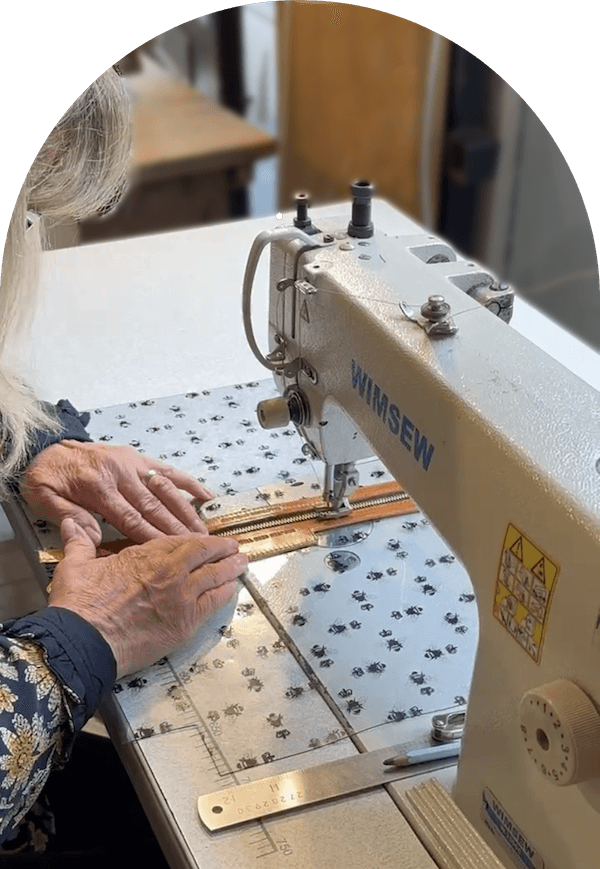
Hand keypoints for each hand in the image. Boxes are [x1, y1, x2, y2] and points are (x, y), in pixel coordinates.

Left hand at [21, 440, 212, 545]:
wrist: (45, 445)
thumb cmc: (46, 477)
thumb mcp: (45, 499)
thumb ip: (69, 517)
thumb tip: (95, 536)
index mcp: (98, 487)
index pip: (130, 517)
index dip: (151, 536)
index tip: (170, 552)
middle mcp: (119, 473)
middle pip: (153, 506)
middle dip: (176, 528)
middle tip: (197, 546)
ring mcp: (131, 463)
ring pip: (165, 490)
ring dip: (186, 510)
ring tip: (203, 529)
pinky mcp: (136, 457)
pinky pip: (166, 470)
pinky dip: (187, 482)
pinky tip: (205, 494)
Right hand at [49, 518, 247, 676]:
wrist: (84, 642)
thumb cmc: (79, 605)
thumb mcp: (75, 565)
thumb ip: (80, 541)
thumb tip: (72, 522)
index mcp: (145, 554)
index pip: (178, 540)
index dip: (194, 538)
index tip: (204, 538)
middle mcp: (169, 571)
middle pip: (203, 553)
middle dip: (220, 548)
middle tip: (233, 545)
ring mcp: (181, 596)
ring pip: (214, 576)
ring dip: (230, 567)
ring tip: (242, 561)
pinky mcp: (186, 621)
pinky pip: (213, 602)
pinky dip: (225, 592)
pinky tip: (233, 588)